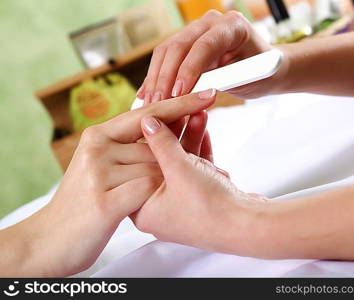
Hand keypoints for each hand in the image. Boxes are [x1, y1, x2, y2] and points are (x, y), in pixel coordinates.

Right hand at [0, 91, 214, 276]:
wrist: (51, 239)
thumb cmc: (86, 201)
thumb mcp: (101, 166)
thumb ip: (125, 147)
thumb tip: (159, 126)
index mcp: (98, 135)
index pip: (148, 113)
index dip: (180, 104)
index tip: (207, 94)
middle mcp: (97, 148)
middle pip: (156, 145)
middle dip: (174, 162)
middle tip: (184, 175)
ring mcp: (99, 173)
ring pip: (155, 168)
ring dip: (166, 185)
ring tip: (161, 198)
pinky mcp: (104, 200)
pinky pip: (147, 189)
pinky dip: (154, 197)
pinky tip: (145, 206)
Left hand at [133, 108, 268, 255]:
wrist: (248, 227)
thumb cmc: (210, 209)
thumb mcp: (179, 169)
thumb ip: (161, 143)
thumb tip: (148, 123)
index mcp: (144, 210)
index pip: (139, 166)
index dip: (149, 138)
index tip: (157, 117)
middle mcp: (161, 210)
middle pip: (162, 163)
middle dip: (176, 134)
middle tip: (181, 111)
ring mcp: (182, 205)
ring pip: (182, 165)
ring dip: (191, 139)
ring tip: (198, 114)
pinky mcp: (201, 200)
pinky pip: (196, 171)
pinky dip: (200, 152)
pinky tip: (204, 131)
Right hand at [137, 10, 285, 101]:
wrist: (263, 67)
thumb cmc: (261, 74)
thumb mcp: (248, 79)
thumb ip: (221, 81)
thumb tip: (190, 94)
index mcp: (232, 26)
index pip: (204, 45)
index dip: (188, 70)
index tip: (178, 94)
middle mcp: (212, 22)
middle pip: (179, 46)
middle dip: (166, 77)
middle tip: (157, 103)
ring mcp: (197, 29)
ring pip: (167, 51)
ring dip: (156, 78)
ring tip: (149, 102)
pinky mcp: (187, 41)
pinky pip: (166, 57)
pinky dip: (156, 76)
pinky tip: (146, 93)